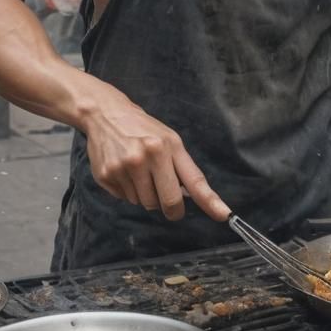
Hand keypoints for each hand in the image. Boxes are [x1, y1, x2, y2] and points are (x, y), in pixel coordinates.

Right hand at [84, 96, 230, 221]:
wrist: (106, 114)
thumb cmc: (145, 129)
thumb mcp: (170, 140)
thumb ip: (183, 168)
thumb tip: (193, 198)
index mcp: (165, 147)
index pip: (193, 181)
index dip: (210, 201)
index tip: (224, 215)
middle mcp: (145, 157)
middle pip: (168, 203)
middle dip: (172, 207)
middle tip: (169, 198)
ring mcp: (123, 167)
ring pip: (145, 204)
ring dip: (147, 195)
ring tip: (140, 172)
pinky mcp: (106, 176)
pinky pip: (126, 200)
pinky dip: (129, 192)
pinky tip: (125, 172)